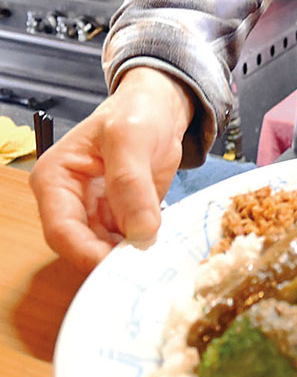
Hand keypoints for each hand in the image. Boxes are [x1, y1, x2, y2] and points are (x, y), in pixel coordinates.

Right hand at [30, 67, 194, 273]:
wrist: (160, 110)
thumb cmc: (135, 112)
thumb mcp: (129, 137)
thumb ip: (130, 182)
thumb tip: (140, 231)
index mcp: (55, 179)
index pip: (61, 230)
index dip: (87, 253)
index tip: (118, 264)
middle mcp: (69, 202)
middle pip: (81, 247)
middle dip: (110, 259)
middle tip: (143, 266)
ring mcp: (94, 213)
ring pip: (104, 252)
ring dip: (128, 258)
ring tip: (155, 258)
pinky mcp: (119, 220)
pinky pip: (126, 245)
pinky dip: (141, 250)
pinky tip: (160, 248)